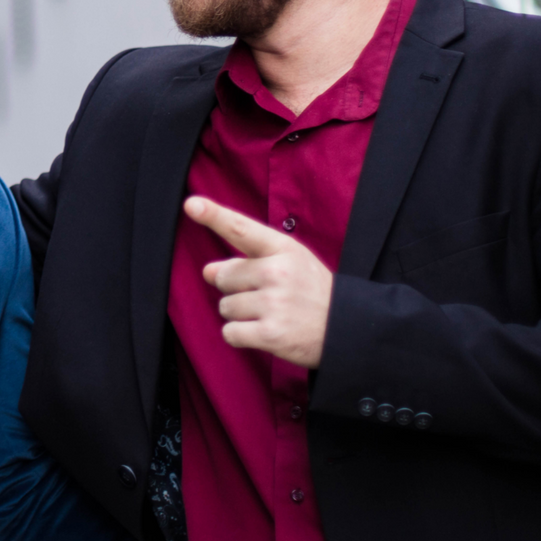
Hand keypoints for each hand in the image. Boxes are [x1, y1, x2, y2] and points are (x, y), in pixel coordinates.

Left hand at [187, 196, 333, 368]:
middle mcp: (278, 272)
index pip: (242, 229)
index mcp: (283, 249)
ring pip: (225, 306)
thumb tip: (207, 270)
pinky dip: (240, 336)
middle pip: (223, 277)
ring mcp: (274, 303)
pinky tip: (263, 332)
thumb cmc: (312, 292)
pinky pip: (230, 332)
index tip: (192, 204)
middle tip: (266, 296)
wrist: (348, 329)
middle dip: (235, 289)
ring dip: (240, 315)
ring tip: (270, 315)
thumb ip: (247, 262)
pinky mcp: (271, 333)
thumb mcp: (288, 265)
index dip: (214, 215)